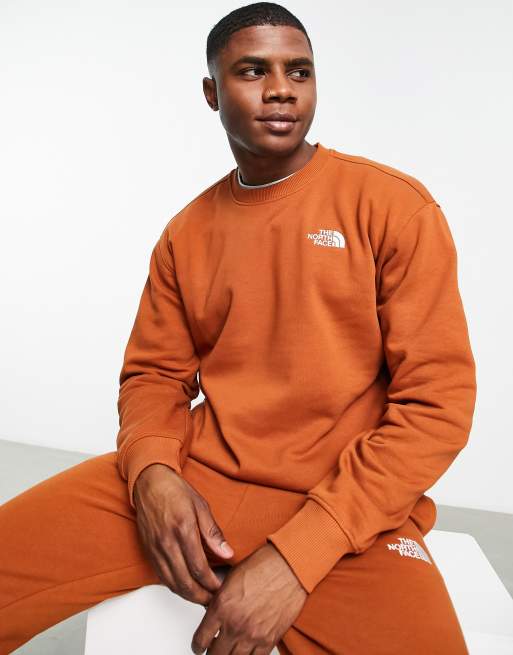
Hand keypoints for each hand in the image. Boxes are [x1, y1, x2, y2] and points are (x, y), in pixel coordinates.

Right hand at [133, 463, 233, 605]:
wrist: (149, 482)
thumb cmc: (176, 491)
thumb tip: (228, 553)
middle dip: (201, 596)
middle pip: (184, 582)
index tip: (222, 588)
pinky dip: (174, 586)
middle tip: (214, 600)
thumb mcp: (201, 506)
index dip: (212, 583)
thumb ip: (213, 533)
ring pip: (171, 583)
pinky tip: (185, 587)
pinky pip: (161, 576)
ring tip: (202, 598)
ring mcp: (155, 548)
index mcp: (183, 530)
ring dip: (188, 595)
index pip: (199, 567)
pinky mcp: (148, 551)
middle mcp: (166, 542)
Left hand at [190, 542, 307, 653]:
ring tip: (229, 649)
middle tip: (213, 648)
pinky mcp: (269, 640)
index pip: (200, 639)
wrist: (289, 567)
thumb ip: (218, 599)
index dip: (197, 645)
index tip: (199, 646)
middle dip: (211, 653)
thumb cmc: (263, 566)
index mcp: (221, 606)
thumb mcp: (231, 578)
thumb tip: (210, 612)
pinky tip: (246, 650)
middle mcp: (235, 624)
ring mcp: (252, 635)